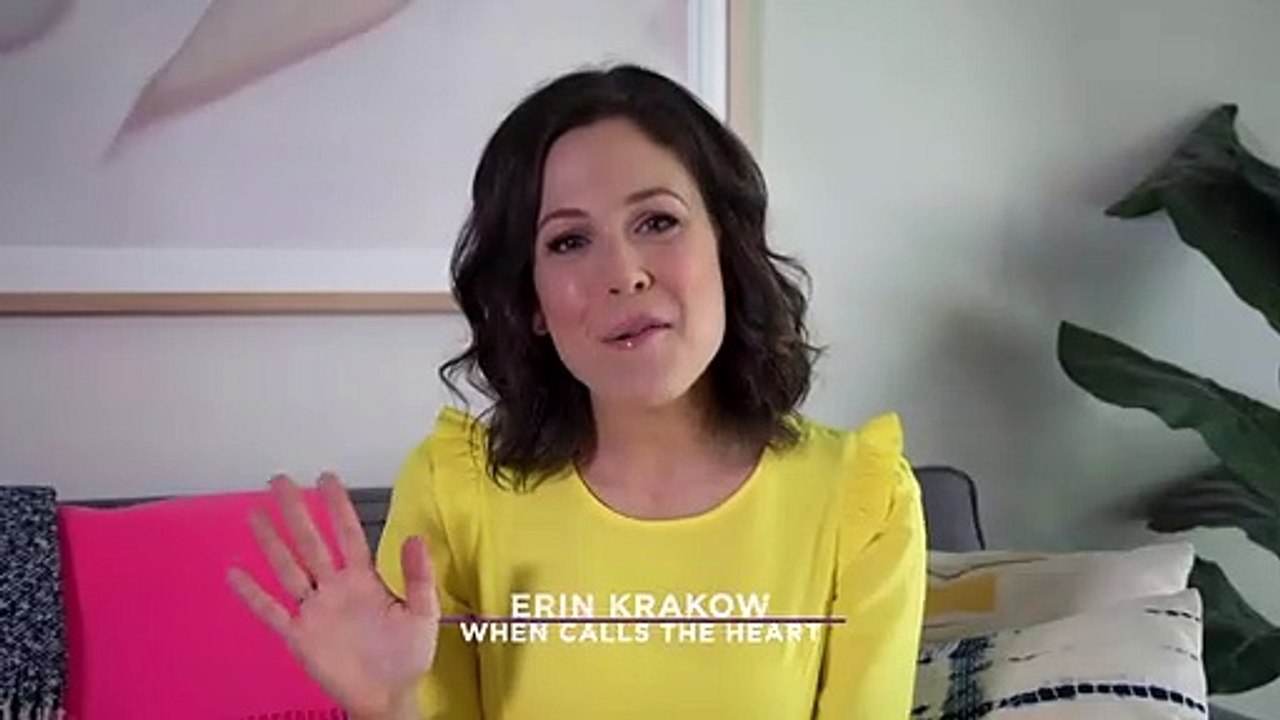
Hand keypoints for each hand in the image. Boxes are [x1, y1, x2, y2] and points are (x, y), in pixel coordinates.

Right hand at [228, 473, 438, 717]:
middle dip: (295, 511)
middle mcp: (334, 588)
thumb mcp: (422, 613)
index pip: (347, 534)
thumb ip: (419, 576)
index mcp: (364, 579)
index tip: (326, 478)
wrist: (388, 696)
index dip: (337, 506)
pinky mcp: (299, 636)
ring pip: (287, 568)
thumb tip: (416, 537)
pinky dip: (252, 594)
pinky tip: (234, 572)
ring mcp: (314, 610)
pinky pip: (271, 611)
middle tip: (279, 481)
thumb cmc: (407, 655)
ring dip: (271, 542)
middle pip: (310, 542)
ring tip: (254, 514)